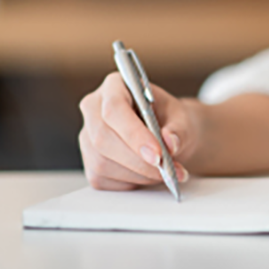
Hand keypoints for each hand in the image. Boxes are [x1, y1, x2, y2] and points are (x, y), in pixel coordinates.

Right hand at [79, 72, 195, 190]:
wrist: (167, 135)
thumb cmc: (171, 120)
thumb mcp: (182, 118)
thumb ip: (179, 129)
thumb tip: (170, 143)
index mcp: (114, 86)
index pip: (114, 109)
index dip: (134, 134)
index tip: (157, 154)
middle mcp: (94, 108)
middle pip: (103, 138)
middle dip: (138, 160)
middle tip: (167, 169)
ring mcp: (87, 136)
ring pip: (102, 163)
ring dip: (138, 174)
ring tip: (165, 172)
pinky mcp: (89, 162)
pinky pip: (103, 179)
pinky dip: (131, 182)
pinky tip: (149, 175)